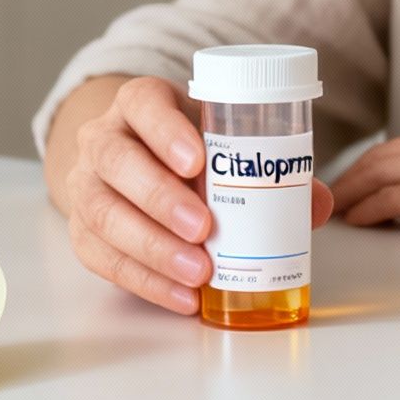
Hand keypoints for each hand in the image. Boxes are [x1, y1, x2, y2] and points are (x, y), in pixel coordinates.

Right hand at [62, 76, 334, 314]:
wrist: (133, 165)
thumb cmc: (189, 150)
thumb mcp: (221, 141)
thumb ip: (269, 168)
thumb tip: (317, 204)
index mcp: (139, 103)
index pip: (142, 103)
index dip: (166, 130)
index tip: (198, 161)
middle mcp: (103, 138)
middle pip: (117, 162)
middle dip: (160, 198)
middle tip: (205, 228)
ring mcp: (85, 185)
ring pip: (103, 213)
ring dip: (153, 247)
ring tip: (199, 273)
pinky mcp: (81, 232)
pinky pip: (102, 259)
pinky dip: (145, 281)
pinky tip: (182, 296)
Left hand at [329, 113, 399, 240]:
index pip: (399, 146)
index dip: (366, 168)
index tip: (350, 186)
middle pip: (379, 157)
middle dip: (346, 181)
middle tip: (326, 203)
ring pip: (379, 173)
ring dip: (350, 196)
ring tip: (333, 216)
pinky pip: (395, 197)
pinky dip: (370, 209)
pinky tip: (361, 222)